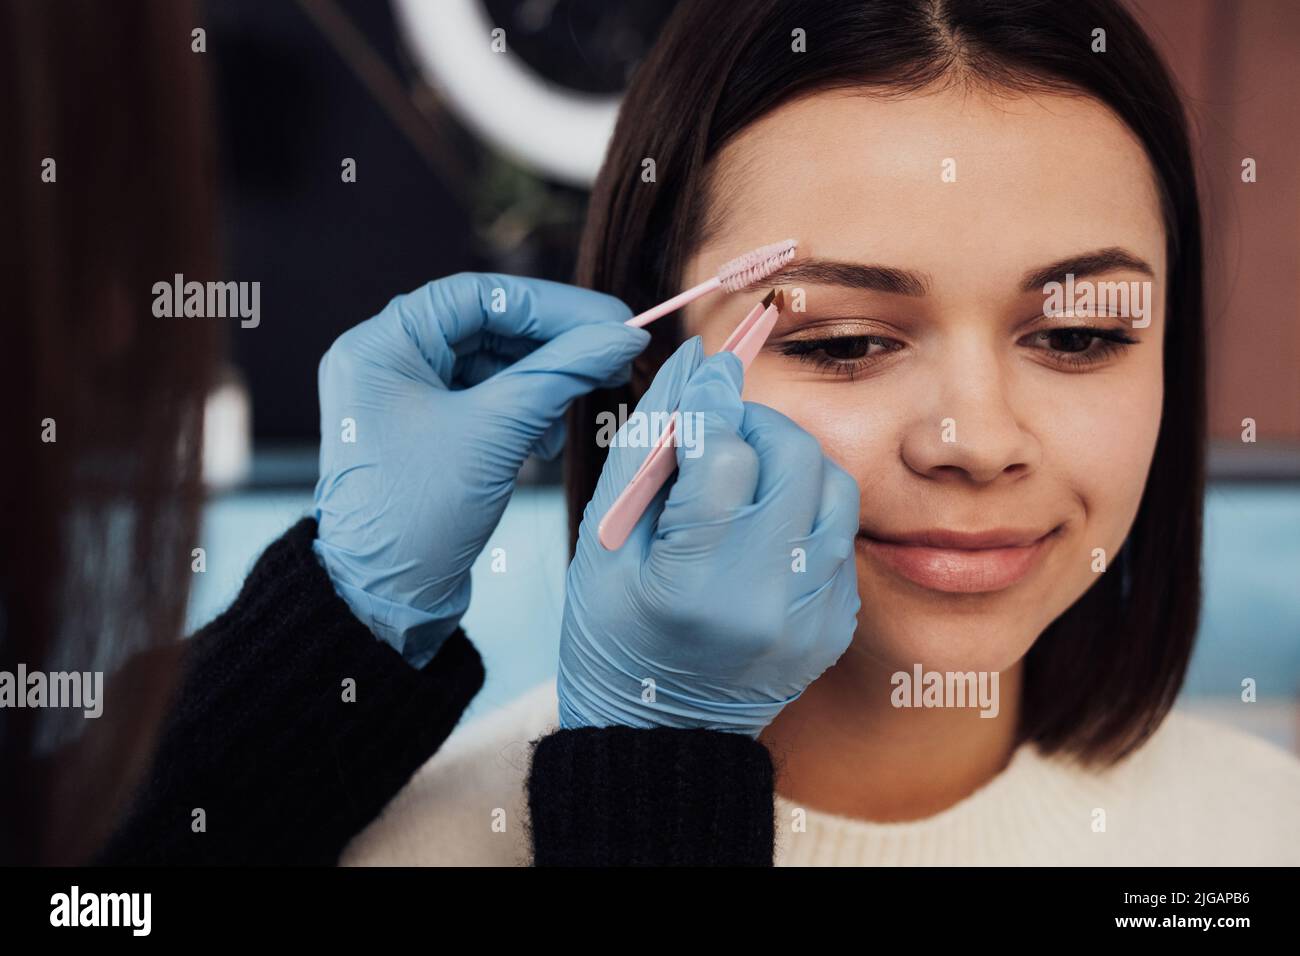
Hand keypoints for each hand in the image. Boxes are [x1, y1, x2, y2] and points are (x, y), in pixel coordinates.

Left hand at [313, 274, 648, 666]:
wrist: (384, 600)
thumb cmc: (418, 515)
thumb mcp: (497, 433)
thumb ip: (561, 374)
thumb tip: (623, 336)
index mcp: (381, 346)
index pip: (478, 296)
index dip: (552, 305)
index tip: (611, 319)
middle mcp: (387, 362)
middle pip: (489, 327)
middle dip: (555, 346)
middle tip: (616, 355)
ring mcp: (406, 398)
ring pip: (494, 365)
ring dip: (544, 382)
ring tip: (584, 403)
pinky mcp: (428, 432)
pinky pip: (488, 401)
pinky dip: (526, 412)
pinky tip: (548, 442)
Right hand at [558, 336, 860, 736]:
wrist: (662, 733)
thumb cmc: (613, 632)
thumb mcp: (606, 541)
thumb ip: (647, 446)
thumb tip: (693, 365)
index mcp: (695, 585)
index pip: (726, 454)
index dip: (714, 401)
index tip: (708, 371)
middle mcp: (768, 602)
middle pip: (795, 458)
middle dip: (757, 426)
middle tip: (722, 434)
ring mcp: (812, 617)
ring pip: (833, 486)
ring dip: (790, 462)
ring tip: (744, 480)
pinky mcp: (836, 622)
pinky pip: (839, 532)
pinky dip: (804, 510)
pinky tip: (763, 528)